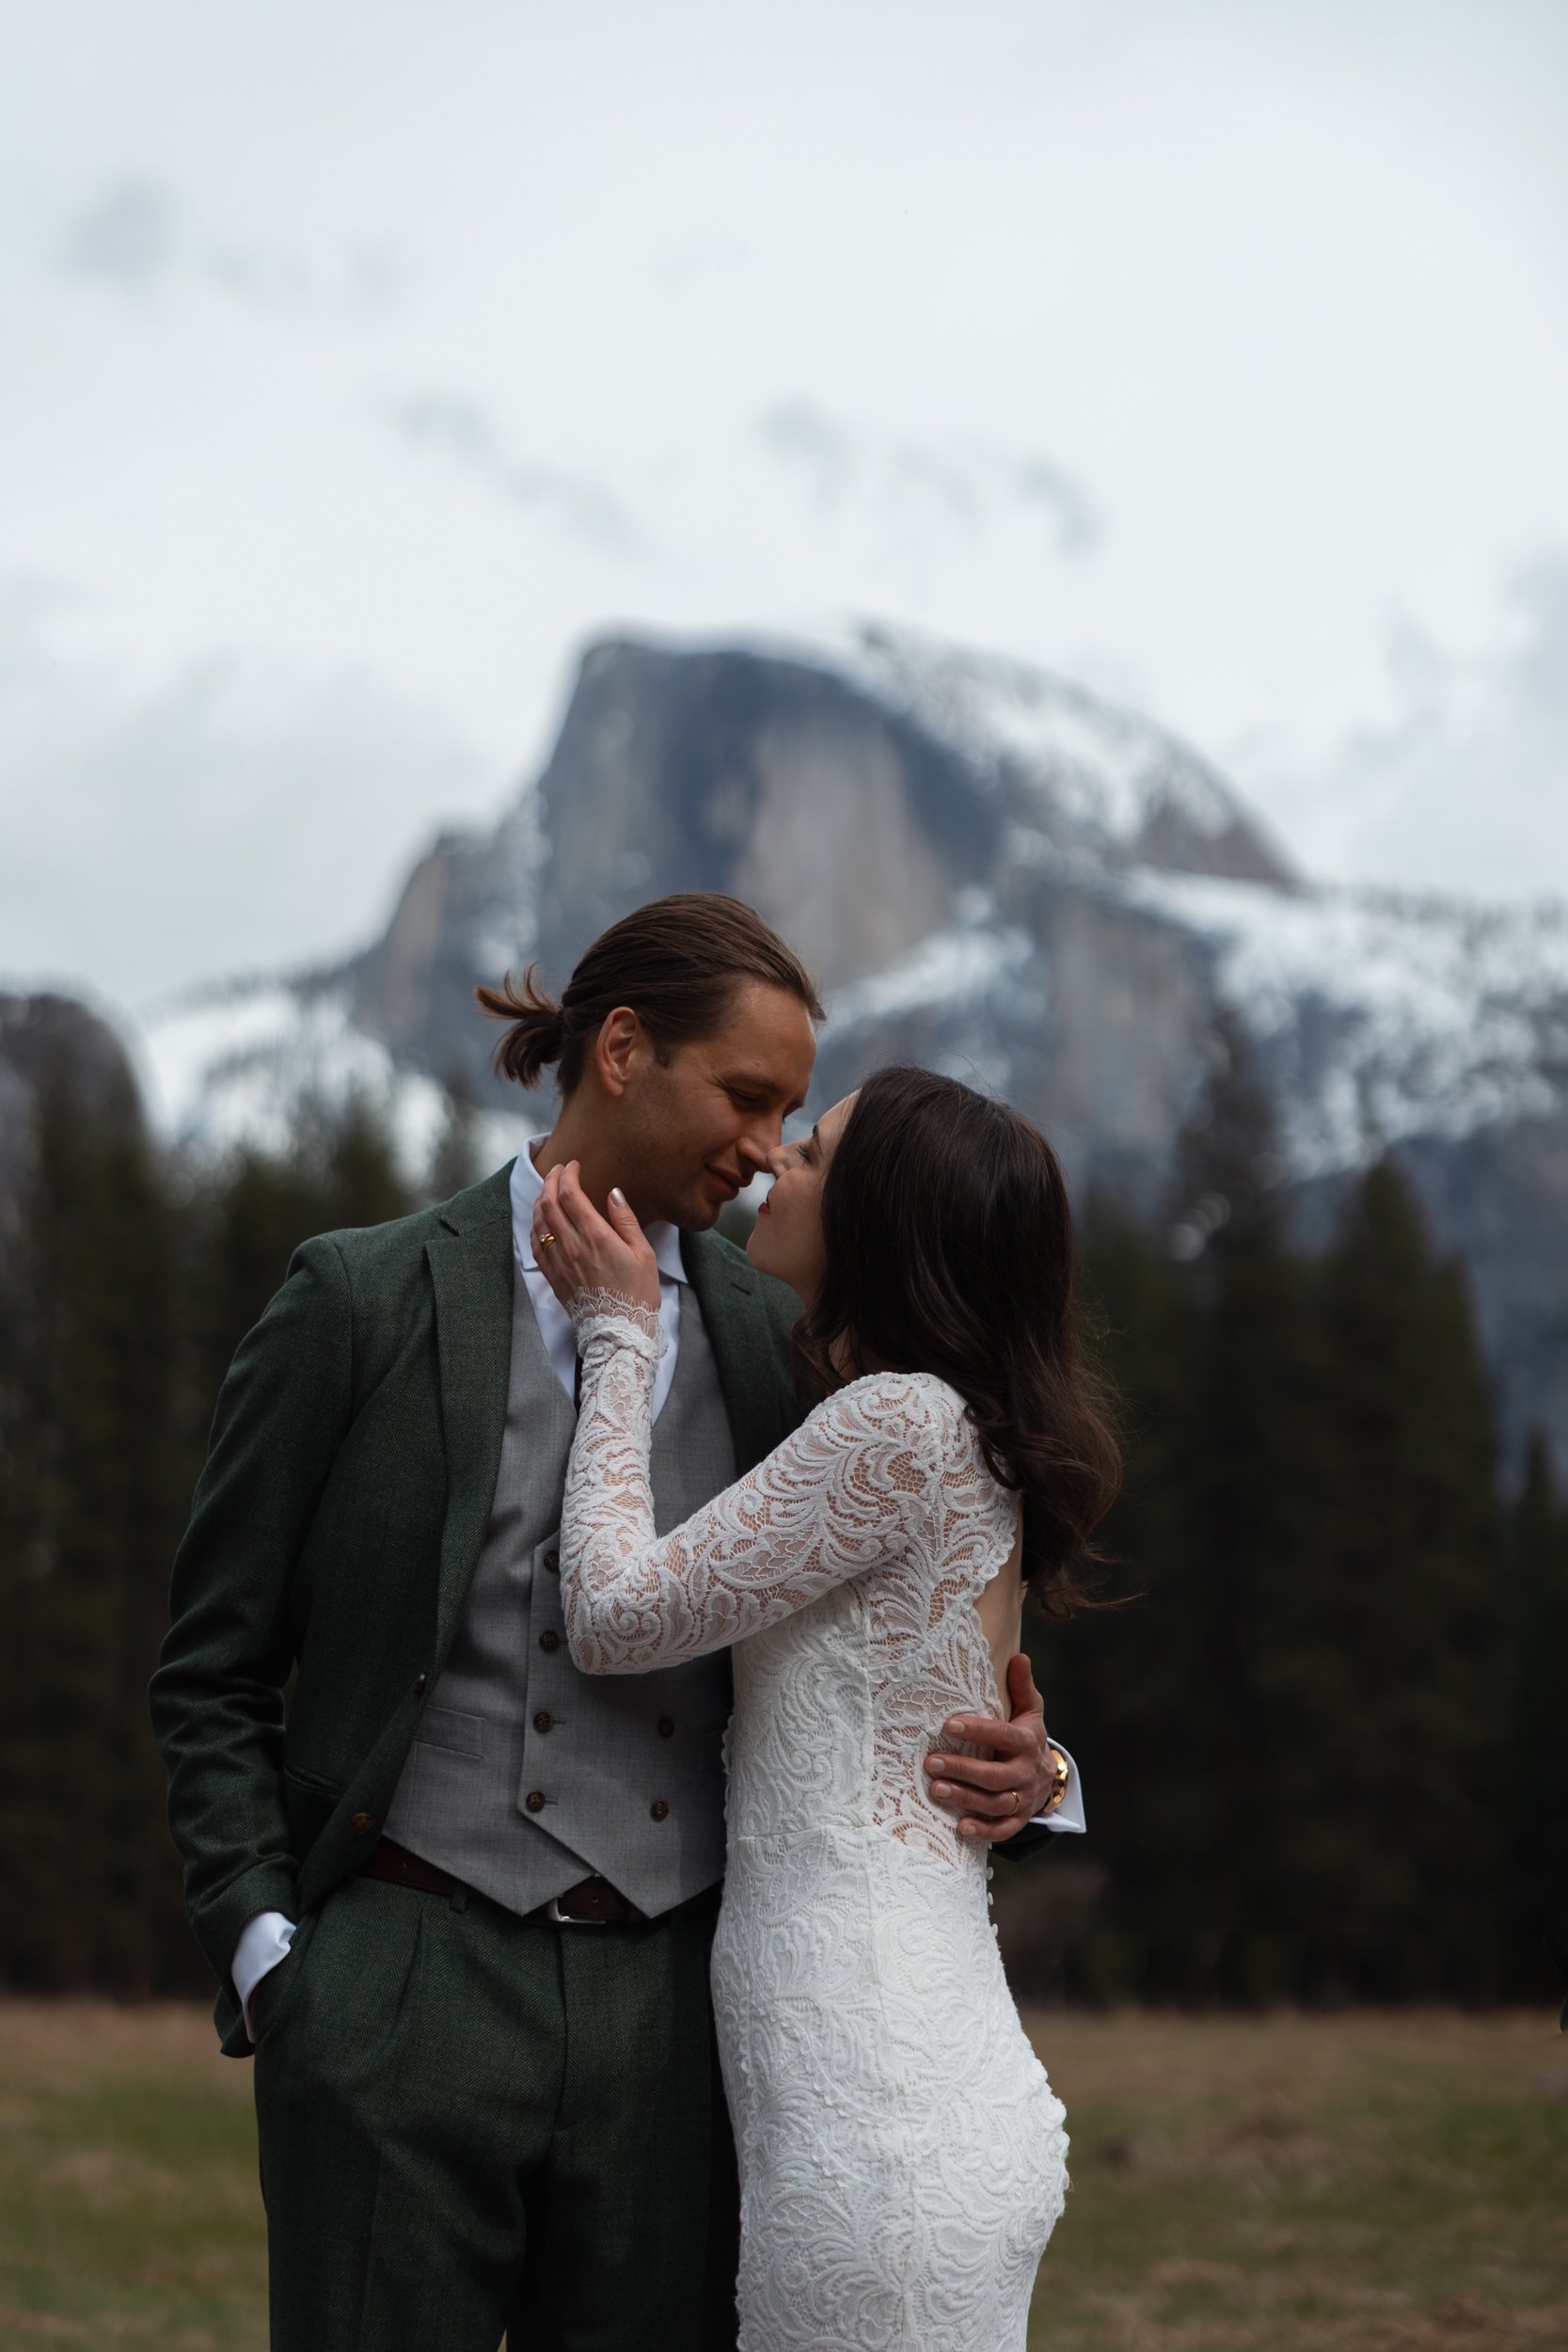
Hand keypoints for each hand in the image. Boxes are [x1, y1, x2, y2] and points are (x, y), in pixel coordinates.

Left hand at [531, 1162, 660, 1317]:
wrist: (619, 1330)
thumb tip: (613, 1193)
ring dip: (540, 1201)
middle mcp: (572, 1246)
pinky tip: (541, 1222)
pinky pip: (536, 1246)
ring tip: (548, 1191)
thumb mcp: (643, 1252)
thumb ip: (625, 1219)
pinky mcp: (553, 1277)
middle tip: (557, 1171)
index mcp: (595, 1236)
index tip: (574, 1166)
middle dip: (549, 1181)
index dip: (568, 1174)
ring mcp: (559, 1262)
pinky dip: (535, 1227)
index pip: (570, 1194)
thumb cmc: (637, 1292)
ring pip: (538, 1222)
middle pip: (548, 1203)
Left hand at [924, 1653, 1056, 1843]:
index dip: (978, 1729)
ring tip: (936, 1790)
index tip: (949, 1724)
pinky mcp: (1019, 1820)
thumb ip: (1021, 1687)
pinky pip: (1003, 1829)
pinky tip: (961, 1828)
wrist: (1049, 1776)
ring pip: (994, 1802)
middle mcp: (1026, 1772)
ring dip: (965, 1798)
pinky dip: (984, 1832)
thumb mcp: (1030, 1712)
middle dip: (962, 1769)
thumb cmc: (1027, 1737)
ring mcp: (1023, 1799)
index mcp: (1027, 1742)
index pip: (1002, 1735)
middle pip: (994, 1774)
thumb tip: (1018, 1656)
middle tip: (931, 1763)